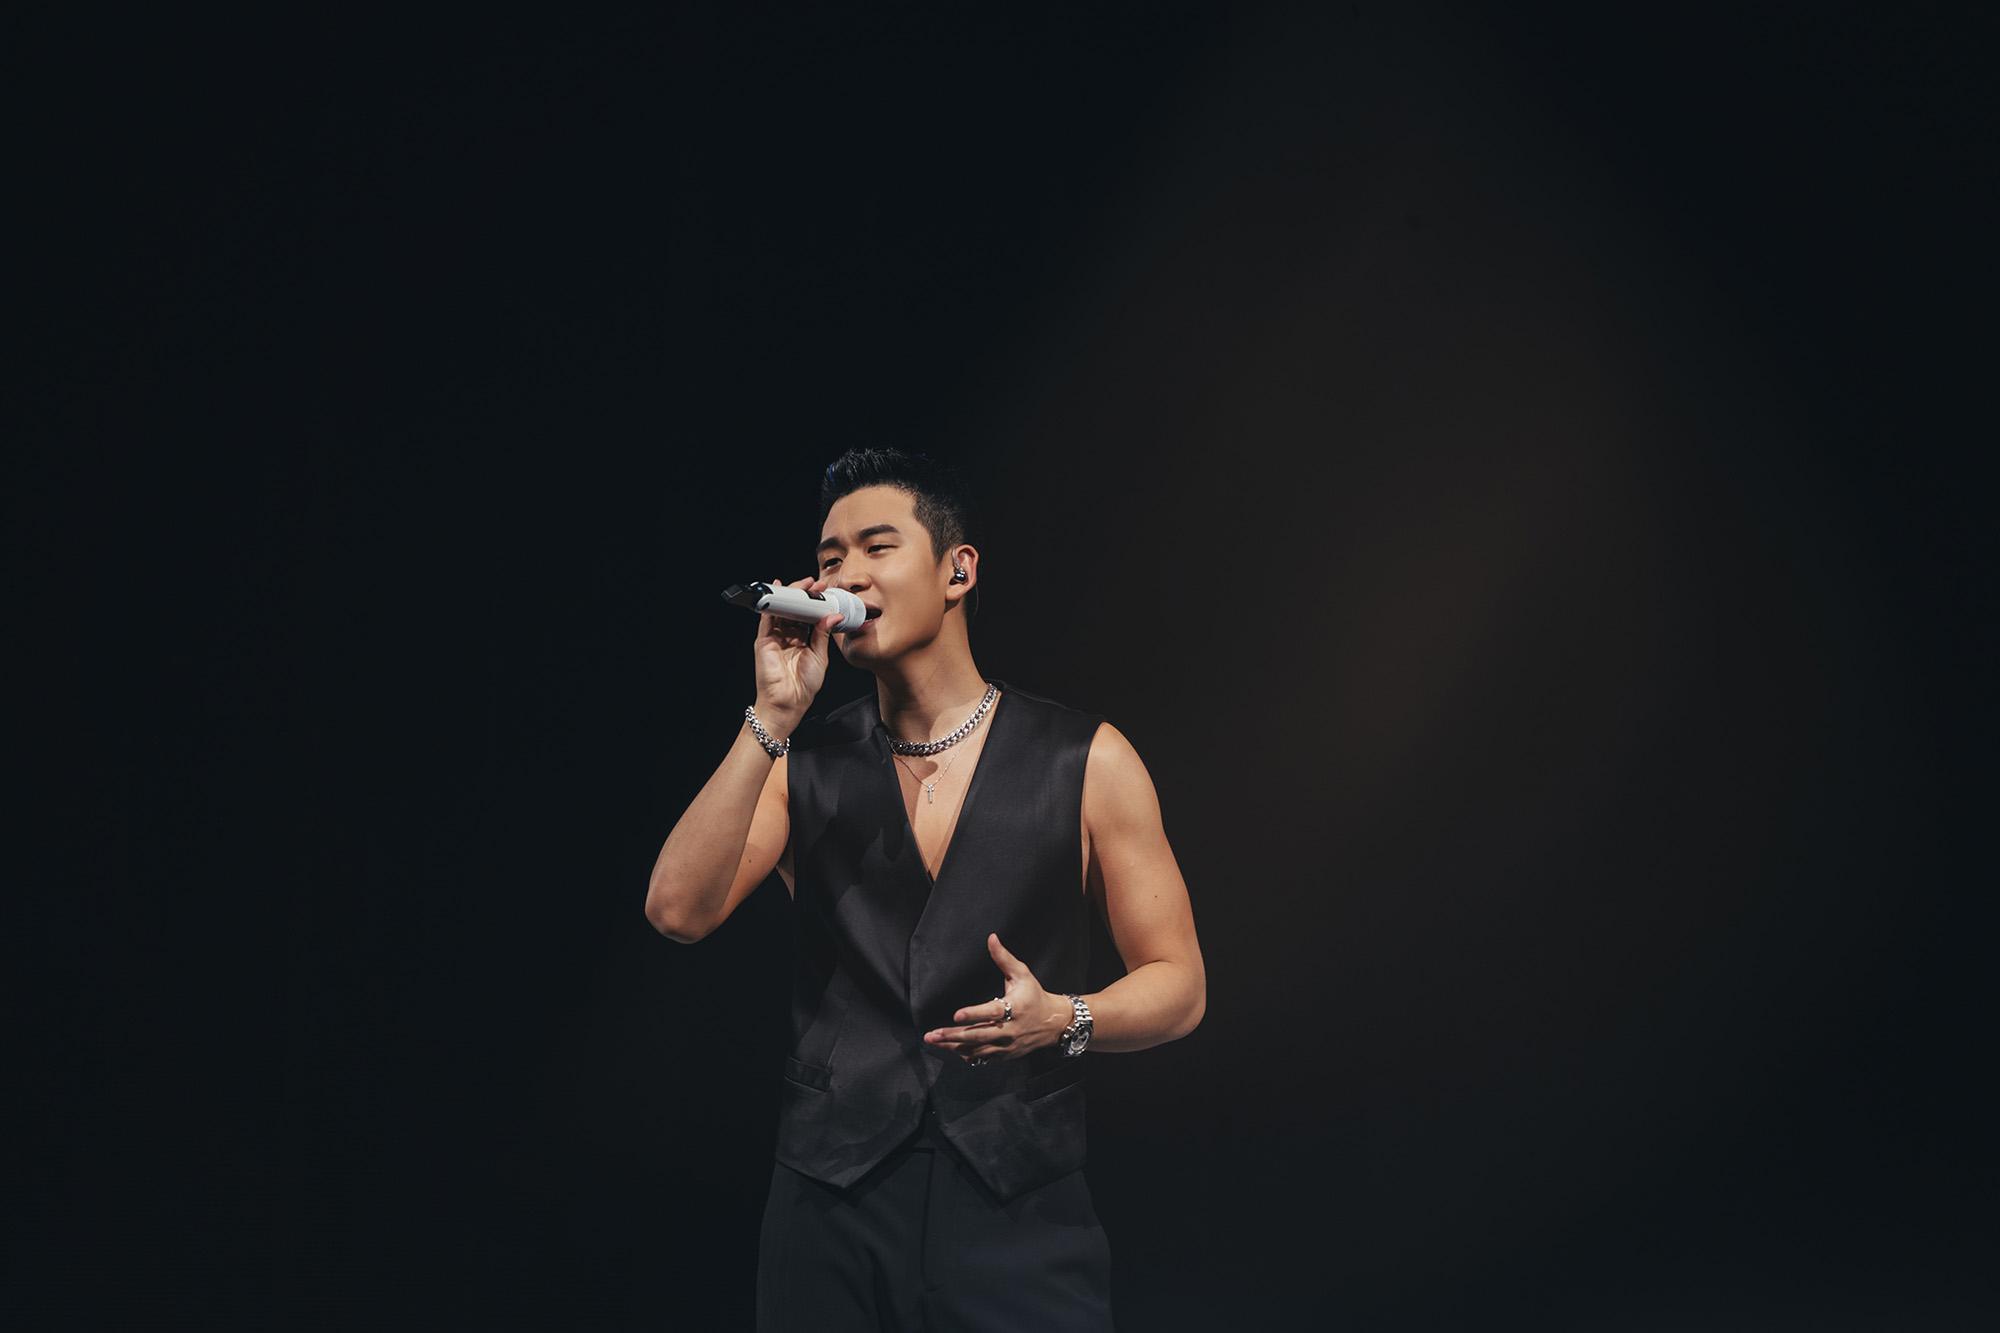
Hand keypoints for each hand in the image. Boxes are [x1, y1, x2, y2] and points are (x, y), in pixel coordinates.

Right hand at [752, 574, 842, 726]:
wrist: (788, 703)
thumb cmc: (803, 686)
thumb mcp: (819, 656)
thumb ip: (822, 634)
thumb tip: (833, 615)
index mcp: (802, 641)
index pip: (807, 616)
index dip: (815, 603)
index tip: (825, 591)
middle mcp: (787, 637)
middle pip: (794, 610)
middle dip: (804, 595)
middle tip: (816, 584)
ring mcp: (774, 638)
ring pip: (781, 611)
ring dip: (791, 596)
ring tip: (803, 585)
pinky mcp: (764, 641)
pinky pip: (766, 619)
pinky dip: (771, 604)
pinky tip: (777, 591)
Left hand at [922, 934, 1070, 1065]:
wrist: (1054, 1023)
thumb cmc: (1035, 995)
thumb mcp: (1022, 974)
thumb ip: (1004, 958)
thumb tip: (991, 938)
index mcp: (1014, 1008)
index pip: (992, 1012)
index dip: (974, 1014)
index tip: (956, 1015)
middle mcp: (1010, 1030)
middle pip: (979, 1035)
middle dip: (953, 1036)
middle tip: (932, 1035)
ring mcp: (1007, 1045)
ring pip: (978, 1049)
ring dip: (955, 1046)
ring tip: (935, 1042)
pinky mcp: (1006, 1054)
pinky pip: (984, 1058)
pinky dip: (967, 1054)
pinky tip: (952, 1049)